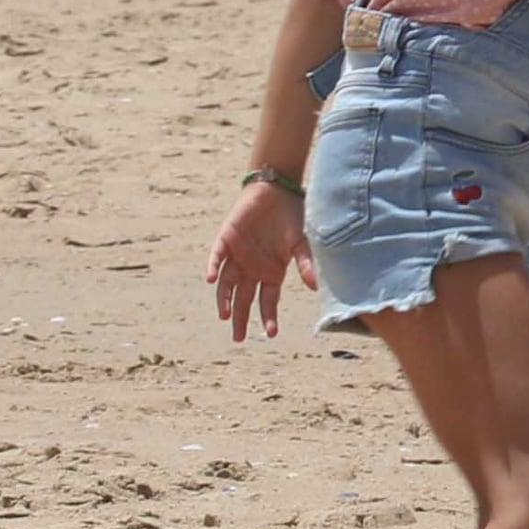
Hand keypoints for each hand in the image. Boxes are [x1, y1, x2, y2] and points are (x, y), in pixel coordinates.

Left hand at [208, 175, 312, 340]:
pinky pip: (217, 256)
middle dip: (240, 318)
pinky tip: (212, 279)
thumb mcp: (301, 242)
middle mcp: (252, 268)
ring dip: (224, 299)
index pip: (267, 301)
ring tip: (225, 315)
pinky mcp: (226, 239)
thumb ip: (305, 264)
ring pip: (227, 283)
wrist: (276, 190)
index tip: (270, 334)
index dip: (267, 317)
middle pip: (243, 299)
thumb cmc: (292, 216)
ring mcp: (237, 255)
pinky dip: (214, 267)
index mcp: (271, 272)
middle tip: (238, 338)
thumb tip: (316, 286)